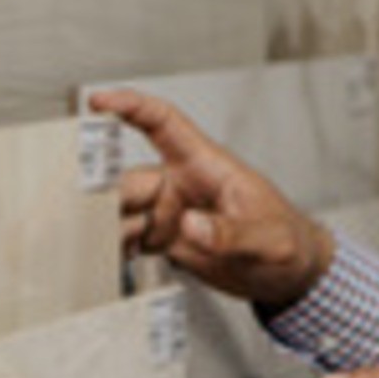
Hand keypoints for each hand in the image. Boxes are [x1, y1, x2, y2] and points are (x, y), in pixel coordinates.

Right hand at [86, 88, 336, 309]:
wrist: (292, 276)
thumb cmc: (290, 243)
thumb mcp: (270, 240)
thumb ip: (232, 233)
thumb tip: (191, 226)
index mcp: (207, 167)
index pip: (164, 124)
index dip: (131, 107)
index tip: (99, 101)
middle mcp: (183, 186)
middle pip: (130, 179)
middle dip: (105, 192)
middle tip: (86, 211)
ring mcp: (172, 214)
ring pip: (123, 211)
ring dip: (106, 226)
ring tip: (97, 245)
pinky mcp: (168, 241)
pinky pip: (130, 239)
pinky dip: (115, 248)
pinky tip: (109, 260)